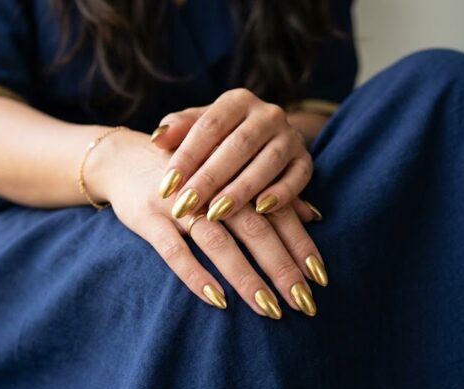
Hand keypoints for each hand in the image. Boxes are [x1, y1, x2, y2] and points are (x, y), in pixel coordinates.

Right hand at [90, 130, 326, 318]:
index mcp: (235, 175)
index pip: (276, 212)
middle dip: (280, 266)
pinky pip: (173, 251)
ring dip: (245, 276)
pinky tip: (217, 300)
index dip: (299, 243)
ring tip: (268, 308)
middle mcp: (211, 188)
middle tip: (303, 301)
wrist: (122, 156)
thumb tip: (315, 215)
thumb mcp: (228, 173)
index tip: (320, 276)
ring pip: (217, 242)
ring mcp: (178, 203)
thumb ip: (270, 193)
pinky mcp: (148, 217)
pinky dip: (195, 275)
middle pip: (253, 228)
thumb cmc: (186, 171)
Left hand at [150, 88, 312, 221]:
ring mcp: (291, 136)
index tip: (166, 187)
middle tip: (185, 205)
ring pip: (268, 161)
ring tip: (216, 213)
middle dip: (210, 178)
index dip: (186, 157)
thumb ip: (177, 130)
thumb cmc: (219, 139)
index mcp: (237, 101)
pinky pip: (298, 177)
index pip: (209, 126)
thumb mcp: (197, 128)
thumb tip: (157, 138)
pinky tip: (261, 210)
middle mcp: (268, 113)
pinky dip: (282, 194)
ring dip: (242, 189)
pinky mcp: (306, 160)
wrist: (265, 140)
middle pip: (239, 145)